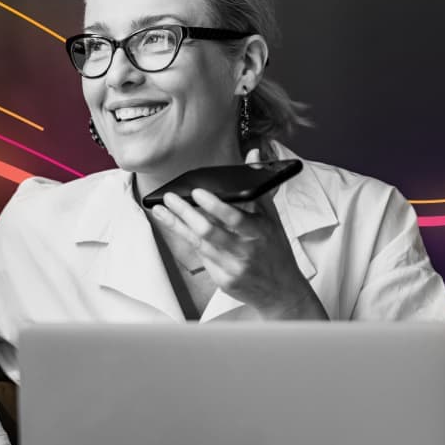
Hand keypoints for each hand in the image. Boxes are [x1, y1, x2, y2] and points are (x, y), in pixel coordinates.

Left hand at [151, 148, 327, 319]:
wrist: (281, 290)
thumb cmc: (275, 249)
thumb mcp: (273, 218)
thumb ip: (259, 187)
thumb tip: (253, 153)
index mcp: (260, 233)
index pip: (235, 218)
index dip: (215, 206)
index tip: (197, 192)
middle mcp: (245, 251)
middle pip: (209, 232)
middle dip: (185, 214)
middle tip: (169, 197)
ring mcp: (232, 268)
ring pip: (199, 244)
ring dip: (178, 225)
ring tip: (163, 210)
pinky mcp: (223, 281)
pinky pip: (202, 257)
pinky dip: (190, 240)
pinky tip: (176, 226)